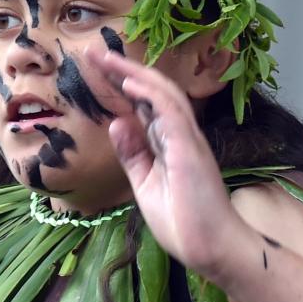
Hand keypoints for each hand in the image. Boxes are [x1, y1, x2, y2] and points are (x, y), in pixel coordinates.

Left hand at [85, 48, 242, 278]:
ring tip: (107, 58)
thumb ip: (133, 154)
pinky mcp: (190, 149)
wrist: (209, 249)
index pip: (144, 104)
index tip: (96, 67)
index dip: (121, 83)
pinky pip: (170, 112)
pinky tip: (128, 83)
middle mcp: (180, 135)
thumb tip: (117, 123)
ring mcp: (187, 140)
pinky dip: (150, 94)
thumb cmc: (183, 222)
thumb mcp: (146, 183)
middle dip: (123, 69)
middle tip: (93, 51)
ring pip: (163, 93)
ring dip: (134, 72)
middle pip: (151, 91)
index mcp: (168, 143)